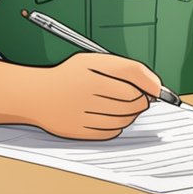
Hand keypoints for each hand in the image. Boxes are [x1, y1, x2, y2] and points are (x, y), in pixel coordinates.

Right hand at [22, 53, 162, 139]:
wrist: (36, 95)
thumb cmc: (69, 77)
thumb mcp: (93, 62)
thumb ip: (125, 69)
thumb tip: (155, 86)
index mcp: (90, 68)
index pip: (132, 73)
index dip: (150, 82)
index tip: (156, 88)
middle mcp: (86, 89)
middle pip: (133, 98)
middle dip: (142, 99)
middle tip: (139, 97)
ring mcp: (82, 111)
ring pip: (126, 117)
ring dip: (132, 113)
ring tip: (123, 106)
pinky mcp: (79, 130)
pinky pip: (112, 131)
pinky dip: (118, 125)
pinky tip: (110, 116)